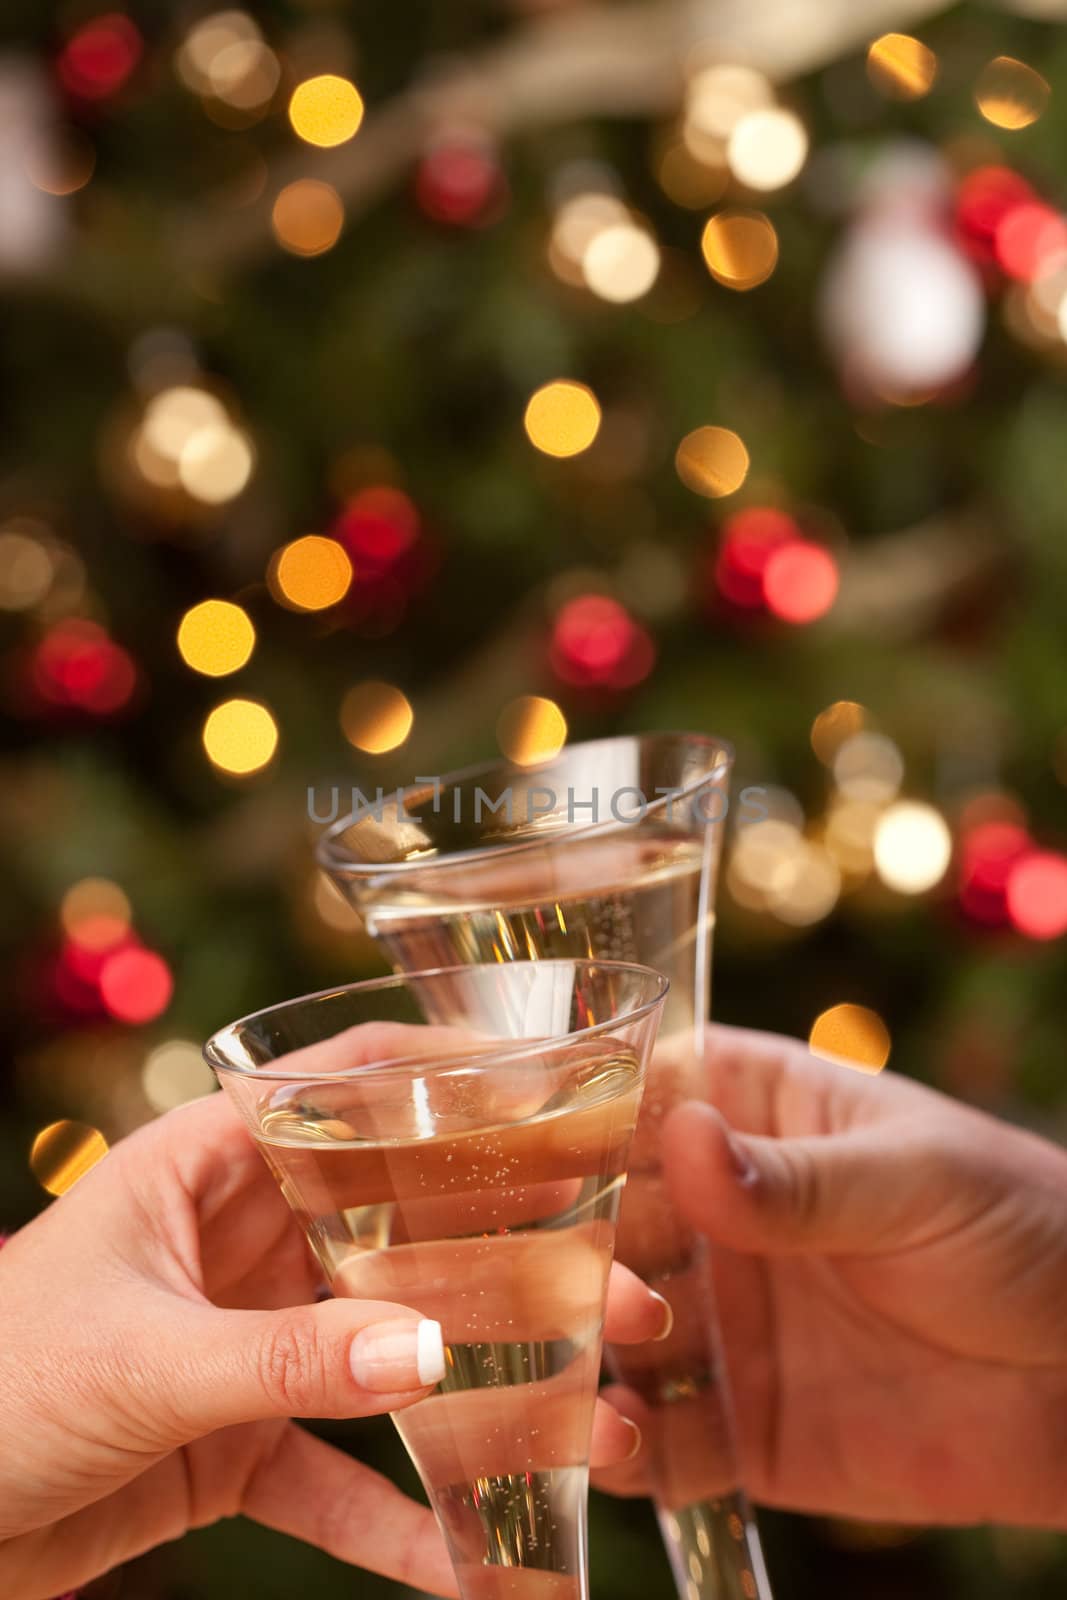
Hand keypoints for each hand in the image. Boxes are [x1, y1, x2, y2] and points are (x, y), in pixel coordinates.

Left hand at [0, 1089, 664, 1599]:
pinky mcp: (234, 1440)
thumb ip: (288, 1359)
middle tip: (608, 1286)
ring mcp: (244, 1340)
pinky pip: (335, 1473)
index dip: (435, 1073)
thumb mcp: (143, 1358)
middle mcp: (238, 1241)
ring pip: (382, 1349)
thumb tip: (433, 1351)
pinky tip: (467, 1565)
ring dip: (471, 1388)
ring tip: (582, 1420)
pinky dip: (395, 1518)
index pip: (333, 1087)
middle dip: (497, 1256)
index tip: (547, 1080)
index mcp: (203, 1168)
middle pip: (390, 1226)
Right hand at [596, 1023, 1066, 1527]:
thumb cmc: (1021, 1228)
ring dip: (584, 1346)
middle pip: (603, 1215)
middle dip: (575, 1243)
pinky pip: (658, 1439)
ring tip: (600, 1364)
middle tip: (585, 1279)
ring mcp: (723, 1321)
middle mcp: (716, 1216)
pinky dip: (621, 1446)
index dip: (572, 1115)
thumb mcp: (915, 1182)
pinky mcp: (741, 1427)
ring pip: (611, 1330)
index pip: (636, 1095)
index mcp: (752, 1117)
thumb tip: (683, 1141)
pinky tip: (615, 1443)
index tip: (526, 1147)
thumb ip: (798, 1179)